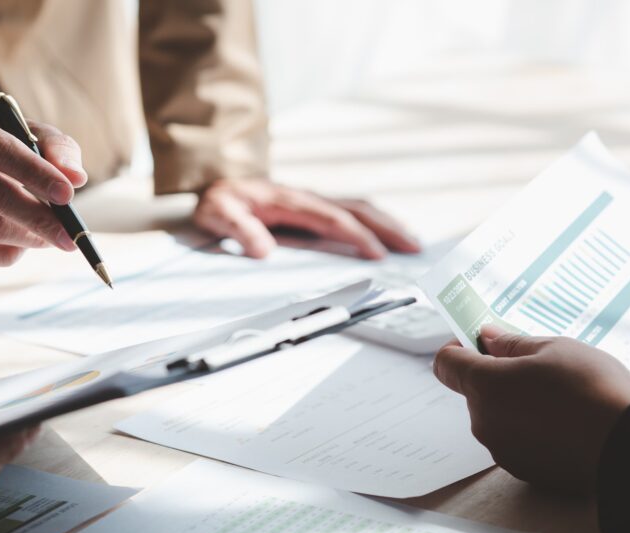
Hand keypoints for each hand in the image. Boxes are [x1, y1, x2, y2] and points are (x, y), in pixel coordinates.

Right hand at [0, 78, 85, 265]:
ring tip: (49, 237)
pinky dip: (3, 256)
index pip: (1, 150)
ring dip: (26, 238)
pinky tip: (22, 248)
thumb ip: (59, 149)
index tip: (68, 195)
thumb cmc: (6, 141)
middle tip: (69, 236)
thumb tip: (76, 179)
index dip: (36, 175)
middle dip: (38, 219)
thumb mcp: (32, 132)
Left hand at [193, 178, 419, 257]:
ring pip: (359, 207)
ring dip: (387, 223)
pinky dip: (374, 221)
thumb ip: (239, 229)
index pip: (333, 219)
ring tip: (412, 242)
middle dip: (388, 228)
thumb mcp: (218, 214)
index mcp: (291, 200)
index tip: (378, 255)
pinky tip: (385, 235)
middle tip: (415, 248)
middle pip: (358, 209)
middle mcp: (308, 197)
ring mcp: (314, 200)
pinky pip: (351, 211)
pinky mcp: (314, 207)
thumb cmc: (219, 199)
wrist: (215, 181)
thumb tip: (262, 250)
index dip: (357, 236)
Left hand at [432, 326, 629, 491]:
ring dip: (517, 405)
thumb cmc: (593, 391)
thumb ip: (513, 343)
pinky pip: (517, 440)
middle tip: (540, 370)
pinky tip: (566, 425)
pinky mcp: (522, 470)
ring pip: (498, 416)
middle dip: (499, 377)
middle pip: (476, 391)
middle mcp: (484, 421)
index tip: (480, 343)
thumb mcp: (556, 349)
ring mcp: (501, 449)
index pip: (446, 364)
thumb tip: (489, 339)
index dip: (459, 349)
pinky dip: (532, 430)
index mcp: (485, 386)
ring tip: (562, 399)